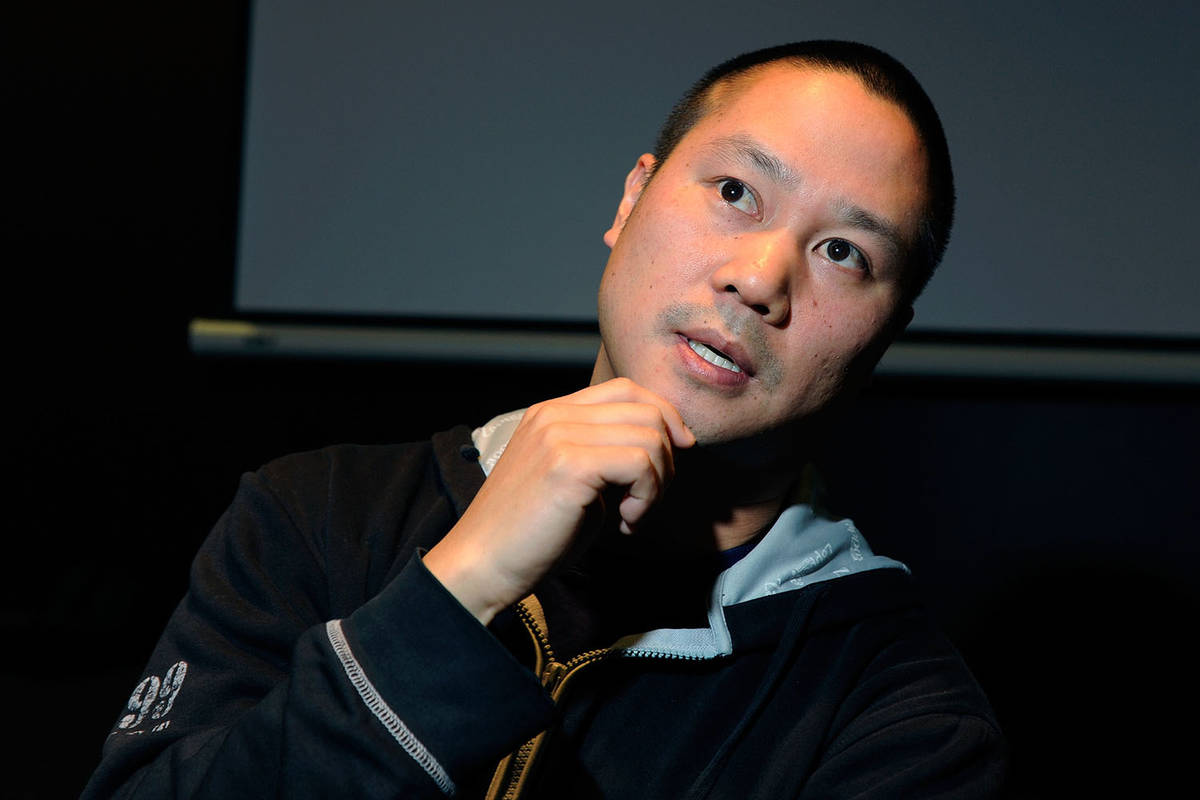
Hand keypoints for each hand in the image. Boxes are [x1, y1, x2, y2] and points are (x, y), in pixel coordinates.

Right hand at [423, 378, 693, 623]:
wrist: (482, 564)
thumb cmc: (529, 535)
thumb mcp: (572, 481)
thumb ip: (606, 456)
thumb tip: (662, 450)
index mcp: (552, 413)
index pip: (626, 389)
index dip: (663, 416)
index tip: (678, 451)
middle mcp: (555, 414)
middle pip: (646, 409)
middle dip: (666, 458)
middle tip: (646, 500)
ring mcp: (560, 435)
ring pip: (650, 437)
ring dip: (657, 483)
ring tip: (632, 515)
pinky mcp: (569, 464)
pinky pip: (640, 463)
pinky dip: (646, 497)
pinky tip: (625, 522)